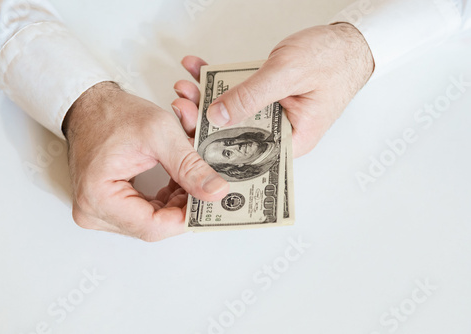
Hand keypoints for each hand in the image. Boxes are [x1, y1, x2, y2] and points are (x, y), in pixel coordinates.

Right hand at [63, 82, 228, 241]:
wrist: (90, 104)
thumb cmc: (112, 113)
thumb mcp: (160, 134)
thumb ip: (190, 167)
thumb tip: (215, 191)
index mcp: (98, 197)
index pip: (153, 227)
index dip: (186, 217)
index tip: (209, 203)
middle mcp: (93, 211)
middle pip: (153, 226)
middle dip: (184, 207)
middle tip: (206, 188)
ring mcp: (98, 210)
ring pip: (152, 220)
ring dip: (176, 202)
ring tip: (191, 178)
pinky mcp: (107, 205)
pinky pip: (144, 212)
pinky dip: (165, 199)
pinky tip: (178, 182)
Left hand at [171, 23, 373, 156]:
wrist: (346, 40)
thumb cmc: (332, 58)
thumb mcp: (287, 74)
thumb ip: (252, 96)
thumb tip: (218, 116)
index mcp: (292, 139)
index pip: (248, 154)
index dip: (217, 149)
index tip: (190, 137)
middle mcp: (279, 132)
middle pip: (235, 134)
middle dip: (203, 120)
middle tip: (181, 105)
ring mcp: (271, 115)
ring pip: (231, 113)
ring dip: (205, 98)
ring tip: (185, 86)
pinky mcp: (264, 98)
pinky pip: (237, 93)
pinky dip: (217, 80)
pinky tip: (199, 70)